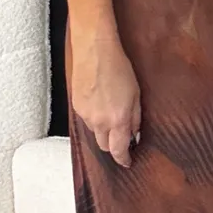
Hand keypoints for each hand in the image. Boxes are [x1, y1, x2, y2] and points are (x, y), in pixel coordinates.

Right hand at [70, 26, 141, 168]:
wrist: (94, 50)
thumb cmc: (118, 67)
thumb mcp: (136, 94)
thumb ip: (135, 118)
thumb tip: (134, 134)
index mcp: (118, 119)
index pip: (119, 150)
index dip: (123, 159)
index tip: (128, 162)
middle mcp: (100, 121)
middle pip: (104, 146)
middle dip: (113, 145)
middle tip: (122, 137)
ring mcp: (86, 114)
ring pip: (95, 133)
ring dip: (104, 130)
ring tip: (111, 113)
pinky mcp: (76, 106)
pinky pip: (87, 120)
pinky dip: (95, 118)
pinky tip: (100, 103)